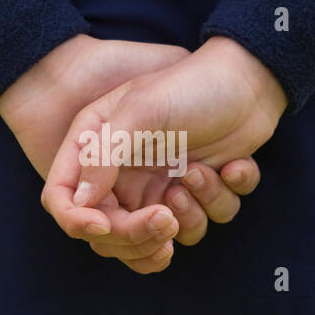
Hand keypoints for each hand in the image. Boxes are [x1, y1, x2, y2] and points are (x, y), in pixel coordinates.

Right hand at [41, 36, 285, 271]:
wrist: (249, 78)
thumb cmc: (191, 86)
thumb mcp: (142, 110)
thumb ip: (105, 154)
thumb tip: (81, 202)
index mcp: (97, 148)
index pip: (65, 198)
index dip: (78, 221)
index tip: (106, 226)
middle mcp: (123, 173)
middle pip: (113, 234)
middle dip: (141, 235)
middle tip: (167, 219)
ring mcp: (160, 184)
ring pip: (163, 237)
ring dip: (189, 215)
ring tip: (198, 172)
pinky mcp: (197, 192)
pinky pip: (205, 222)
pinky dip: (221, 199)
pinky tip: (231, 167)